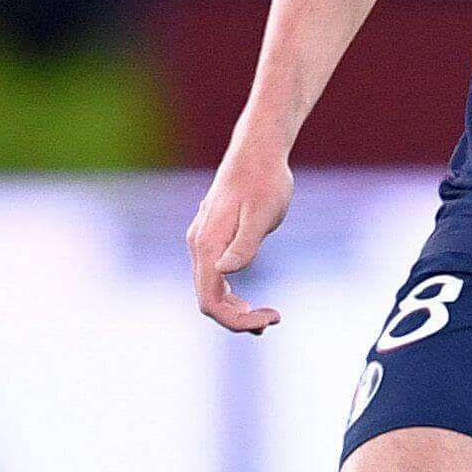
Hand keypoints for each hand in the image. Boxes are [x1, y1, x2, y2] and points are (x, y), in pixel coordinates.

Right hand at [187, 145, 294, 331]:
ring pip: (210, 289)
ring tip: (267, 316)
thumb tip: (225, 272)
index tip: (269, 319)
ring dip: (235, 309)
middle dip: (238, 318)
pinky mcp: (211, 236)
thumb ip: (244, 245)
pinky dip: (230, 294)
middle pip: (208, 299)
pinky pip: (213, 275)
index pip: (211, 300)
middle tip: (273, 319)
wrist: (257, 151)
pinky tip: (248, 300)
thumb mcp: (263, 214)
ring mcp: (202, 240)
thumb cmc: (265, 181)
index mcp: (208, 244)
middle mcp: (198, 245)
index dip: (237, 320)